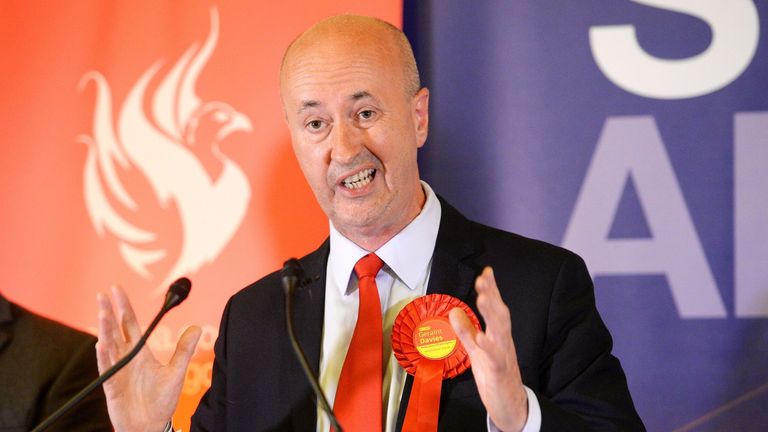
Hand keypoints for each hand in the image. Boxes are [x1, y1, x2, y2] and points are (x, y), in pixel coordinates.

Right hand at [96, 285, 200, 431]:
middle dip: (109, 312)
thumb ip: (184, 350)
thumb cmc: (160, 401)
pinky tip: (102, 344)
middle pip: (115, 330)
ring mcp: (118, 371)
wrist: (151, 425)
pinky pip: (107, 369)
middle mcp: (126, 358)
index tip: (116, 290)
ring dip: (105, 329)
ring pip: (109, 346)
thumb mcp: (176, 371)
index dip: (123, 307)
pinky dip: (104, 357)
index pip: (128, 324)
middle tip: (103, 294)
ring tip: (103, 312)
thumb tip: (196, 327)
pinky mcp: (112, 387)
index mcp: (139, 353)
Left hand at [449, 267, 527, 431]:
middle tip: (483, 279)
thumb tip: (454, 311)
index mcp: (497, 334)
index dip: (492, 289)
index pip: (495, 308)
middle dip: (492, 295)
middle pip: (500, 314)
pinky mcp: (499, 372)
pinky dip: (488, 346)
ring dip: (491, 313)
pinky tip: (481, 336)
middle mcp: (503, 341)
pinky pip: (495, 357)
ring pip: (500, 331)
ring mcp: (503, 355)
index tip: (486, 271)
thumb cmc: (494, 375)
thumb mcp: (475, 350)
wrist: (509, 404)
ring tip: (482, 298)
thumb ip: (465, 331)